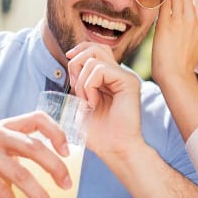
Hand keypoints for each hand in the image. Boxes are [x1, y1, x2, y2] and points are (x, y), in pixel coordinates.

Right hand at [0, 111, 71, 197]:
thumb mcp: (5, 157)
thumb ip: (26, 155)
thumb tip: (63, 171)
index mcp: (5, 126)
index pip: (37, 119)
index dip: (56, 133)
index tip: (68, 152)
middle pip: (34, 148)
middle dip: (55, 167)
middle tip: (67, 185)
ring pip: (21, 174)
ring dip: (39, 195)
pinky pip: (3, 192)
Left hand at [66, 42, 142, 157]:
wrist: (114, 149)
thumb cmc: (98, 133)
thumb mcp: (81, 103)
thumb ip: (79, 82)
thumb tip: (71, 61)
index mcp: (111, 78)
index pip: (95, 49)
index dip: (79, 50)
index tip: (68, 60)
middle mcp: (120, 74)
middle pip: (95, 47)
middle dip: (77, 63)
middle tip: (75, 87)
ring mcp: (126, 77)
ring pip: (95, 57)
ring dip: (81, 80)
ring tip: (85, 100)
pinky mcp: (129, 82)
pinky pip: (101, 69)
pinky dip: (89, 85)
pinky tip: (93, 103)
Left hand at [151, 0, 197, 86]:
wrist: (176, 76)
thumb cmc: (184, 62)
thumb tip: (191, 14)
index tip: (180, 1)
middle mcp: (196, 21)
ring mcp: (181, 22)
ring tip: (161, 2)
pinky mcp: (166, 25)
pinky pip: (164, 2)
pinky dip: (159, 0)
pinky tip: (155, 4)